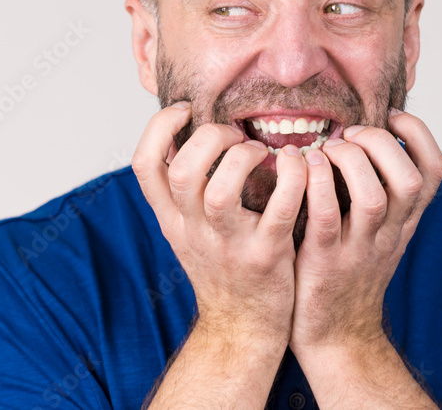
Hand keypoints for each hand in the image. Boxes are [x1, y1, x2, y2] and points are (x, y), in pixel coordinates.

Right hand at [131, 102, 308, 344]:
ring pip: (221, 190)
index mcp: (170, 218)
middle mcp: (192, 230)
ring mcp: (228, 246)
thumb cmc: (220, 267)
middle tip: (232, 135)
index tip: (186, 111)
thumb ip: (183, 189)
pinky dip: (292, 178)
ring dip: (244, 157)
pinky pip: (279, 210)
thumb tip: (185, 133)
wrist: (241, 330)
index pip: (143, 164)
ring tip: (260, 152)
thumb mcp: (187, 230)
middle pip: (182, 171)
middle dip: (208, 137)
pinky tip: (297, 166)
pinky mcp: (266, 258)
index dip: (159, 127)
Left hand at [288, 109, 441, 356]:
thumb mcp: (375, 232)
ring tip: (323, 150)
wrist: (336, 337)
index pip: (434, 171)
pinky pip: (326, 216)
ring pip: (373, 196)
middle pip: (410, 179)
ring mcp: (359, 249)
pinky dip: (316, 184)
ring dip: (348, 161)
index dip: (418, 134)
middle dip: (381, 142)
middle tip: (349, 134)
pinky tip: (300, 166)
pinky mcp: (325, 262)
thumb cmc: (346, 273)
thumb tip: (361, 137)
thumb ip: (376, 190)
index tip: (388, 116)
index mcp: (403, 222)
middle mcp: (389, 233)